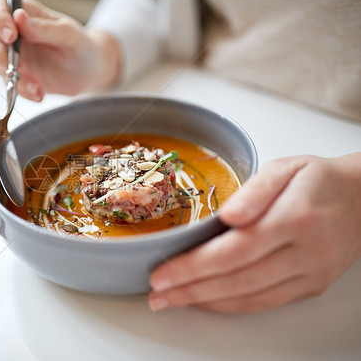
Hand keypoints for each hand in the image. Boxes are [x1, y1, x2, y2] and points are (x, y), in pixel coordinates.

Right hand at [0, 0, 119, 100]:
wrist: (88, 73)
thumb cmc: (80, 46)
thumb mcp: (69, 35)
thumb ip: (44, 28)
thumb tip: (19, 17)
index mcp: (26, 13)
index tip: (11, 35)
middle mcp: (13, 32)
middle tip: (19, 67)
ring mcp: (11, 54)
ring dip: (13, 76)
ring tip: (37, 85)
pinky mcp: (14, 75)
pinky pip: (7, 83)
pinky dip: (20, 90)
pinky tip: (38, 93)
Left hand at [148, 153, 360, 312]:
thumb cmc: (317, 181)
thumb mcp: (285, 168)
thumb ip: (255, 191)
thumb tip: (228, 215)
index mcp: (294, 218)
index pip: (235, 249)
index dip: (195, 266)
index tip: (162, 272)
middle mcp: (304, 252)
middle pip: (237, 279)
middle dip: (190, 289)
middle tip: (157, 294)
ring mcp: (309, 273)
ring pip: (250, 297)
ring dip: (205, 302)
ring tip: (172, 300)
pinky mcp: (311, 286)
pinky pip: (266, 303)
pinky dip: (231, 305)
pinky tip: (206, 301)